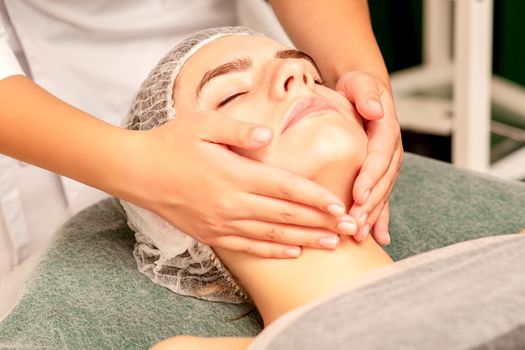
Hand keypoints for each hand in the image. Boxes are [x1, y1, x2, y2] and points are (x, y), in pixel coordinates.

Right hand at [118, 111, 350, 257]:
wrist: (137, 171)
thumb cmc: (171, 143)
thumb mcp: (203, 124)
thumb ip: (238, 128)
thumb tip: (268, 136)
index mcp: (235, 174)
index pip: (285, 188)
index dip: (315, 198)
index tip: (340, 206)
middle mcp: (232, 203)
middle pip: (285, 216)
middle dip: (321, 223)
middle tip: (349, 229)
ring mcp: (221, 222)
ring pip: (272, 235)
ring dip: (304, 240)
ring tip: (331, 244)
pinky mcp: (211, 234)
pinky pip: (248, 247)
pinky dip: (273, 252)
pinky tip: (292, 253)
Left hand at [336, 71, 403, 244]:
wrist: (363, 94)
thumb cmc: (357, 89)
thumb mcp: (359, 83)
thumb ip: (365, 94)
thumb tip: (375, 109)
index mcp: (386, 131)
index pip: (378, 158)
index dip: (370, 177)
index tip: (358, 196)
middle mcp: (390, 152)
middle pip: (381, 182)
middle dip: (369, 205)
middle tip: (354, 224)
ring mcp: (387, 165)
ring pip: (382, 194)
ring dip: (371, 216)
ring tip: (359, 235)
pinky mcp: (380, 174)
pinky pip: (383, 197)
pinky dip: (381, 218)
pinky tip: (379, 237)